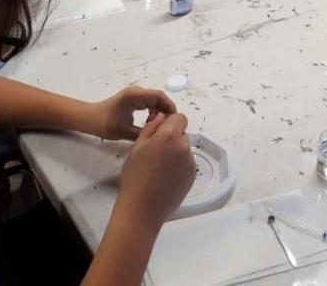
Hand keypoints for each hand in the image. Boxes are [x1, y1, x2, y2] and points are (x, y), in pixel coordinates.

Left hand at [86, 85, 177, 140]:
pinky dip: (152, 111)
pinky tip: (149, 123)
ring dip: (158, 111)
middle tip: (167, 125)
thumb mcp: (126, 132)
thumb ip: (144, 132)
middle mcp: (136, 91)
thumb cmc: (105, 123)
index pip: (159, 96)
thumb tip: (160, 135)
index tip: (174, 120)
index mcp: (135, 95)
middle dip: (165, 111)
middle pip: (158, 97)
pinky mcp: (132, 98)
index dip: (169, 107)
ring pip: (154, 100)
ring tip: (157, 126)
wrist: (89, 118)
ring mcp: (134, 94)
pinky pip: (148, 102)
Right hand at [117, 112, 194, 227]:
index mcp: (169, 136)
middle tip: (154, 152)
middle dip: (171, 138)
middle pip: (181, 134)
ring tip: (158, 168)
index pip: (179, 117)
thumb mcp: (137, 147)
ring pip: (184, 149)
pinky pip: (186, 163)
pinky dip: (178, 166)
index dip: (170, 122)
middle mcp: (184, 147)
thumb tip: (162, 117)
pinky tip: (165, 177)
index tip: (159, 132)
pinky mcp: (192, 176)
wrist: (142, 208)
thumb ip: (151, 127)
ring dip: (175, 152)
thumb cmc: (134, 176)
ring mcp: (190, 162)